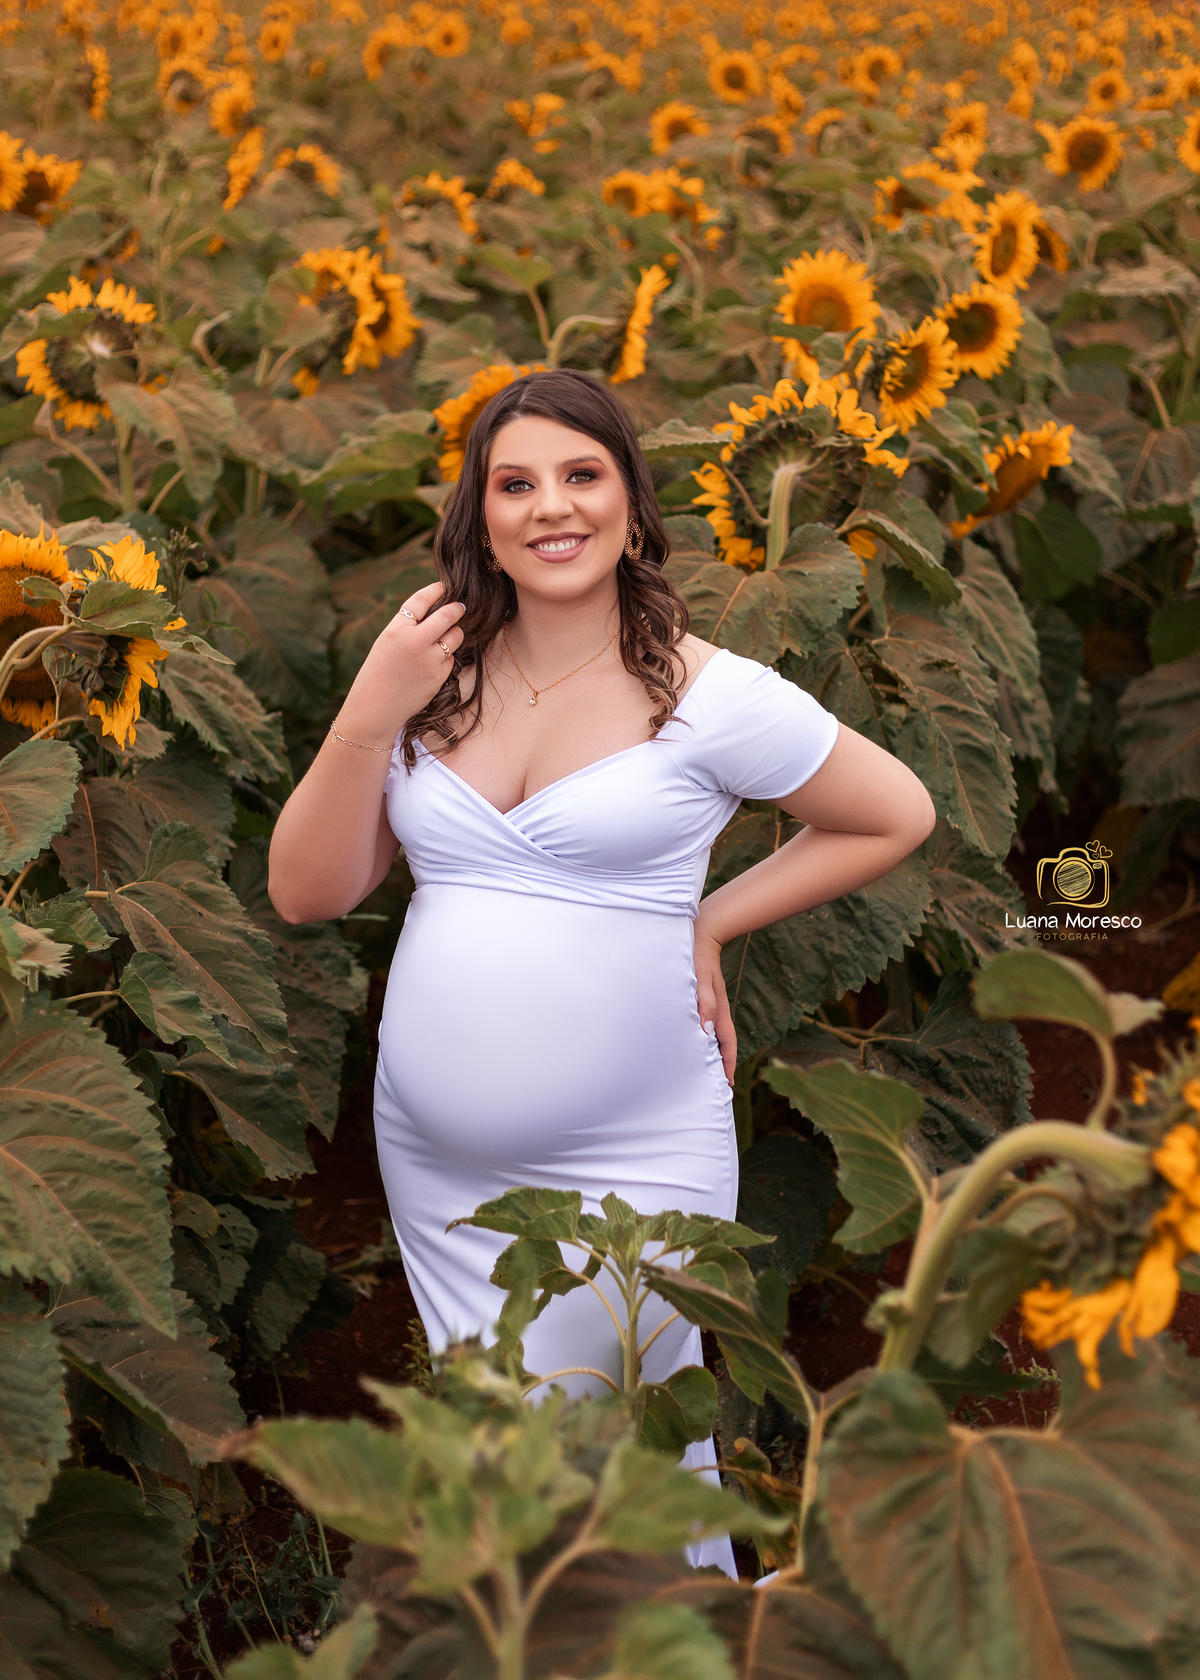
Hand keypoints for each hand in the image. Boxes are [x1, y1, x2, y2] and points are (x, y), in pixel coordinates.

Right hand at [339, 581, 465, 742]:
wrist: (376, 708)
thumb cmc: (378, 673)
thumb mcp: (386, 643)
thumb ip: (407, 627)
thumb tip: (436, 611)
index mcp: (396, 629)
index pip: (421, 600)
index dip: (435, 590)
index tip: (442, 587)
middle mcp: (415, 642)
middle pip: (448, 615)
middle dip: (457, 608)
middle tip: (460, 606)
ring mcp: (430, 660)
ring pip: (455, 636)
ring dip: (454, 633)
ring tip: (445, 637)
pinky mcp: (440, 676)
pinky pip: (450, 659)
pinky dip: (445, 659)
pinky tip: (430, 667)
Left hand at [694, 925, 735, 1085]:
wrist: (701, 936)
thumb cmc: (697, 959)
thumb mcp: (701, 981)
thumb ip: (704, 1004)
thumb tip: (706, 1032)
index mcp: (719, 1011)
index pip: (727, 1044)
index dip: (728, 1064)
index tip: (728, 1083)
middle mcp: (717, 1012)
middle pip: (722, 1044)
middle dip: (721, 1064)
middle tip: (715, 1085)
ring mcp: (711, 1007)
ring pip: (713, 1036)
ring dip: (712, 1053)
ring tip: (705, 1071)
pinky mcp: (703, 1001)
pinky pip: (706, 1026)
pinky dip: (704, 1039)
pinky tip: (695, 1043)